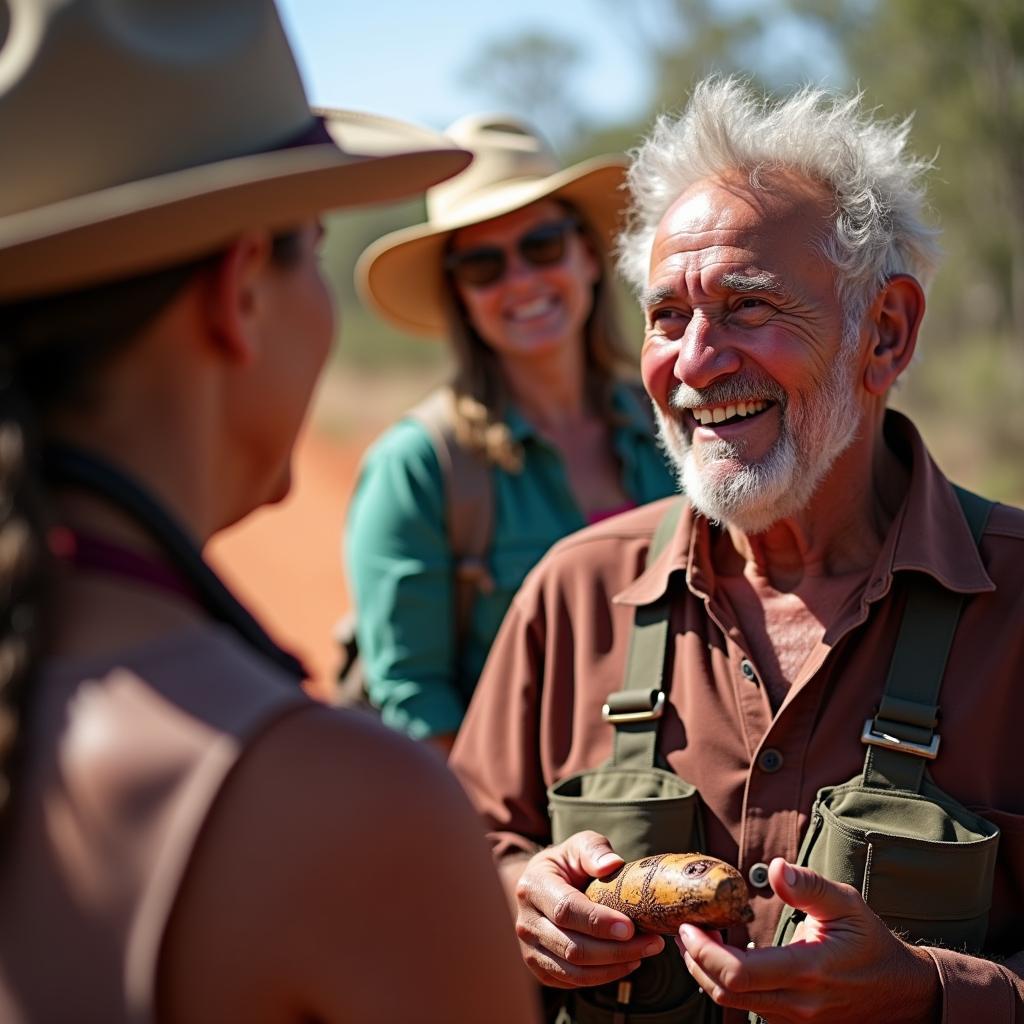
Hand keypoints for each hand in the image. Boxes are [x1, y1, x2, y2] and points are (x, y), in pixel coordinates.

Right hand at [513, 830, 664, 988]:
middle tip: (653, 943)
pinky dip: (604, 976)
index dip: (599, 922)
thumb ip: (594, 850)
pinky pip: (574, 981)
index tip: (630, 926)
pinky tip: (627, 962)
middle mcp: (525, 922)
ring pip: (574, 971)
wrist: (542, 887)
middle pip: (572, 947)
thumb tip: (612, 864)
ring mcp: (530, 949)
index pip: (566, 910)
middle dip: (616, 949)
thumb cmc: (566, 865)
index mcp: (533, 887)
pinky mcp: (540, 969)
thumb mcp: (577, 846)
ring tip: (645, 953)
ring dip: (614, 966)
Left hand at [676, 858, 940, 1022]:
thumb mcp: (846, 903)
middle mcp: (798, 1002)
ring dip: (708, 972)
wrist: (901, 992)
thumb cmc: (870, 942)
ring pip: (733, 1003)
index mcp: (808, 970)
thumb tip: (777, 868)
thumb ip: (809, 886)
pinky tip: (727, 954)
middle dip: (696, 960)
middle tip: (687, 928)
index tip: (689, 924)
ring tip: (703, 937)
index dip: (703, 951)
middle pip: (726, 992)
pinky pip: (749, 1006)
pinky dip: (727, 982)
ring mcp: (795, 1017)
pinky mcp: (792, 1021)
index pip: (739, 974)